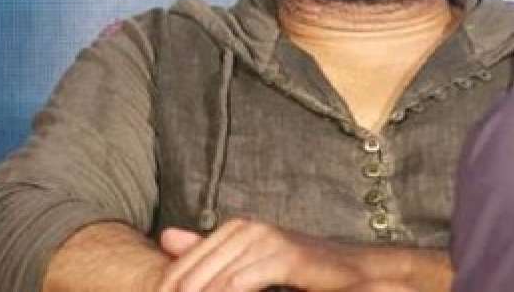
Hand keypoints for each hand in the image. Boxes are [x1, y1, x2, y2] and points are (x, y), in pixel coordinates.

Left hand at [155, 219, 366, 291]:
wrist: (348, 270)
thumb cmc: (298, 270)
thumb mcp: (249, 262)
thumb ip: (208, 251)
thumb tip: (164, 236)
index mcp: (235, 228)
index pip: (185, 264)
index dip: (168, 290)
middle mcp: (247, 228)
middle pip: (196, 274)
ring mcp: (266, 240)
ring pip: (217, 281)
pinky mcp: (284, 256)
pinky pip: (243, 283)